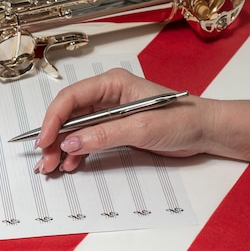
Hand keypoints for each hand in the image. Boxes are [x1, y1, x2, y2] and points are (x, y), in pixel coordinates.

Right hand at [36, 68, 213, 172]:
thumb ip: (103, 135)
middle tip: (45, 161)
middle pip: (68, 114)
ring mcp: (108, 112)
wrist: (205, 132)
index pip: (71, 98)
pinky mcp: (113, 128)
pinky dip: (75, 152)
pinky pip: (86, 138)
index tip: (44, 141)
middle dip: (54, 138)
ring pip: (74, 129)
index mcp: (111, 84)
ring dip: (61, 147)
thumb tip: (70, 144)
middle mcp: (106, 95)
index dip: (53, 119)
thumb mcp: (141, 128)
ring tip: (52, 167)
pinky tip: (70, 164)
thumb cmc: (182, 120)